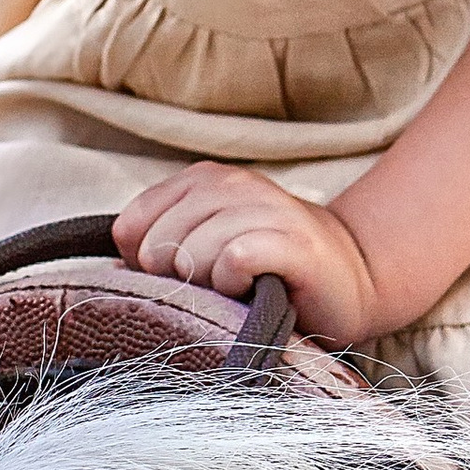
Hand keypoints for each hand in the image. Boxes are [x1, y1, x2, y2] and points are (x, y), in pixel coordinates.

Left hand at [114, 165, 384, 343]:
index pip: (131, 225)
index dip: (143, 264)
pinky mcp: (292, 242)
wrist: (352, 280)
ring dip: (208, 286)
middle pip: (157, 244)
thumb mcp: (208, 247)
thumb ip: (162, 248)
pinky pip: (233, 260)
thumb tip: (116, 270)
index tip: (178, 277)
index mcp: (204, 180)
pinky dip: (234, 285)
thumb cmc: (269, 272)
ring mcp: (266, 208)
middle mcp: (233, 184)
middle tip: (214, 288)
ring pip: (192, 252)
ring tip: (238, 289)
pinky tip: (254, 289)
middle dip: (176, 279)